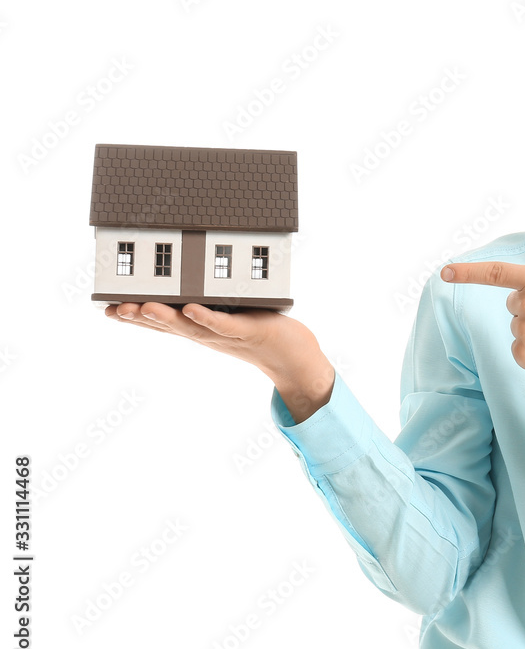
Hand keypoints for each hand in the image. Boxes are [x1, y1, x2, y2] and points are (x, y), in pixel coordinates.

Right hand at [105, 302, 334, 422]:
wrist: (295, 358)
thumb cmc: (261, 333)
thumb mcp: (227, 319)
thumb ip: (208, 308)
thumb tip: (187, 291)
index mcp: (201, 330)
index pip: (163, 324)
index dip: (135, 318)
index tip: (106, 309)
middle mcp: (208, 335)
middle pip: (169, 327)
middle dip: (140, 317)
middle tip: (112, 308)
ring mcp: (227, 335)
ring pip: (191, 328)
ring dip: (166, 318)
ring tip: (143, 307)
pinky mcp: (249, 330)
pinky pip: (225, 325)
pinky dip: (208, 318)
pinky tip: (191, 309)